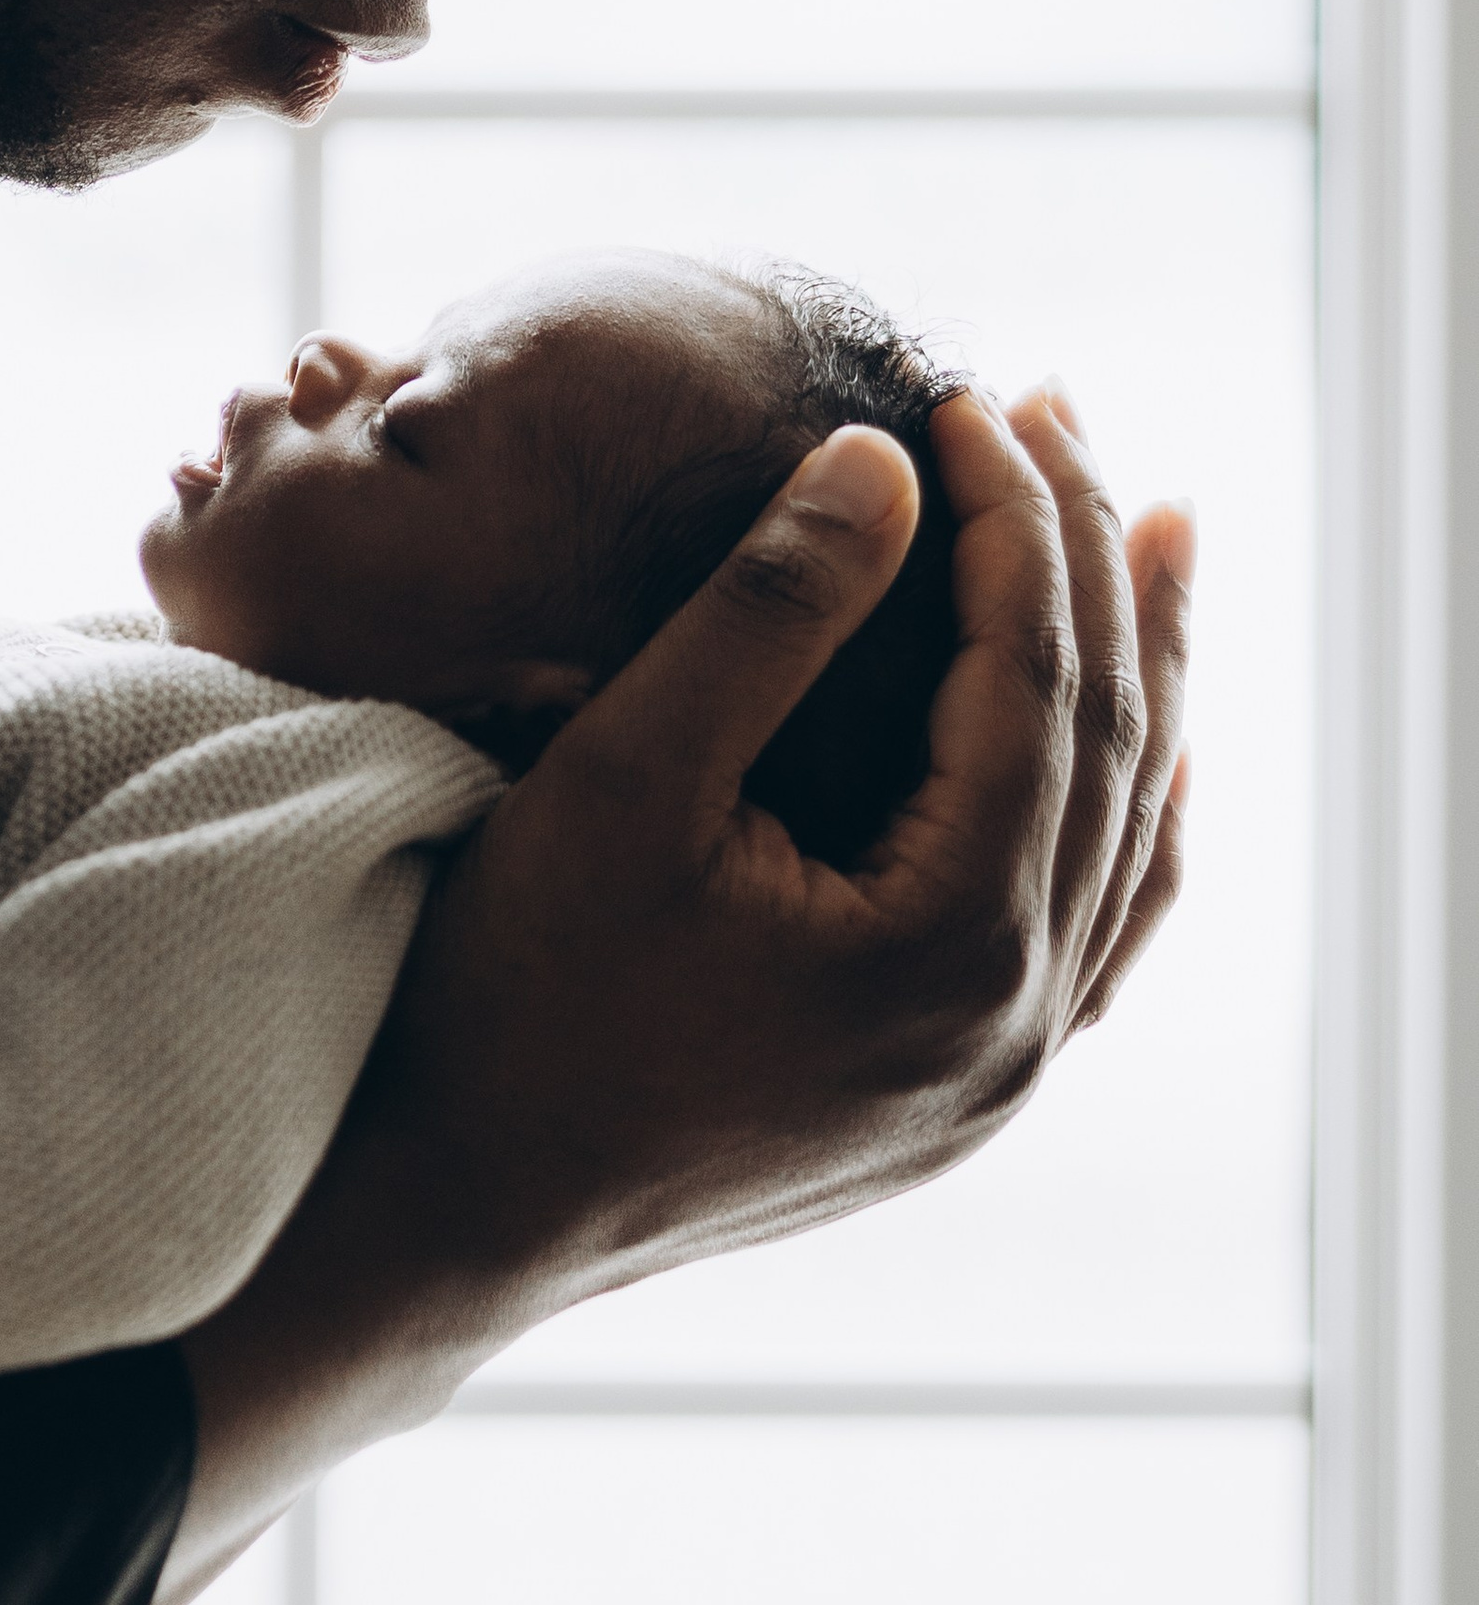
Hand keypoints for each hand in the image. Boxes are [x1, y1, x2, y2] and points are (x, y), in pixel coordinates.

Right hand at [160, 384, 1191, 1604]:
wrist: (455, 1207)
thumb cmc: (513, 990)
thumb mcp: (625, 775)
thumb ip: (764, 614)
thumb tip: (884, 460)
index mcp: (950, 945)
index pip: (1039, 683)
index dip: (1014, 523)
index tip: (966, 398)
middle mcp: (1011, 1026)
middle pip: (1110, 747)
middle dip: (1088, 564)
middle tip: (1059, 412)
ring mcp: (994, 1077)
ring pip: (1121, 837)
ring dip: (1139, 672)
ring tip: (1150, 532)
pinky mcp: (953, 1099)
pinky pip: (1093, 938)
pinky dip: (1123, 821)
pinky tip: (1149, 760)